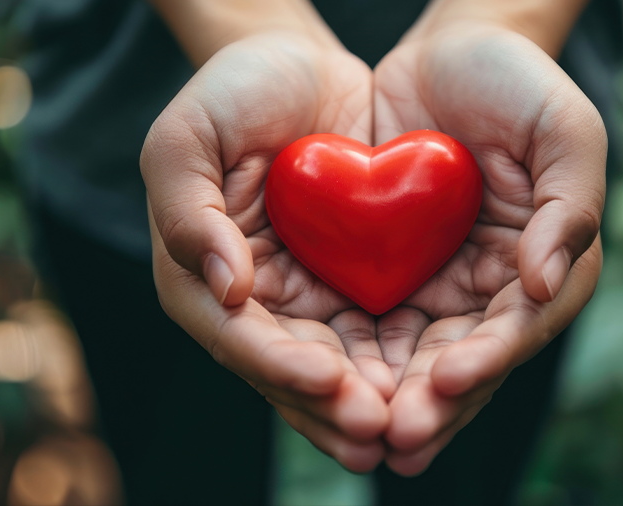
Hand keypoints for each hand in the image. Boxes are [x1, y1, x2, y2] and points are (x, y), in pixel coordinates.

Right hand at [141, 32, 395, 471]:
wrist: (301, 71)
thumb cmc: (233, 94)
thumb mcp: (189, 137)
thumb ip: (188, 211)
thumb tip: (226, 290)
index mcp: (199, 280)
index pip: (238, 338)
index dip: (280, 365)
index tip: (328, 380)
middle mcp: (254, 304)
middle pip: (291, 370)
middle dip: (333, 405)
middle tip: (379, 430)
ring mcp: (306, 300)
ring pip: (337, 366)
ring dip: (370, 400)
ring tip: (408, 428)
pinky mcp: (353, 286)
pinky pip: (378, 334)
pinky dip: (400, 363)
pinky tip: (434, 384)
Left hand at [371, 22, 605, 474]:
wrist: (450, 53)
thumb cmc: (516, 82)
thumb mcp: (563, 128)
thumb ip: (569, 207)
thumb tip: (543, 286)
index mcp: (549, 264)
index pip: (519, 326)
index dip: (488, 358)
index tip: (447, 380)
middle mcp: (497, 288)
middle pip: (467, 358)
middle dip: (434, 401)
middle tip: (398, 435)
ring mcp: (446, 285)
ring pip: (419, 355)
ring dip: (394, 397)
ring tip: (364, 432)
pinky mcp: (398, 273)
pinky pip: (377, 324)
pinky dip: (359, 358)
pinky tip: (331, 387)